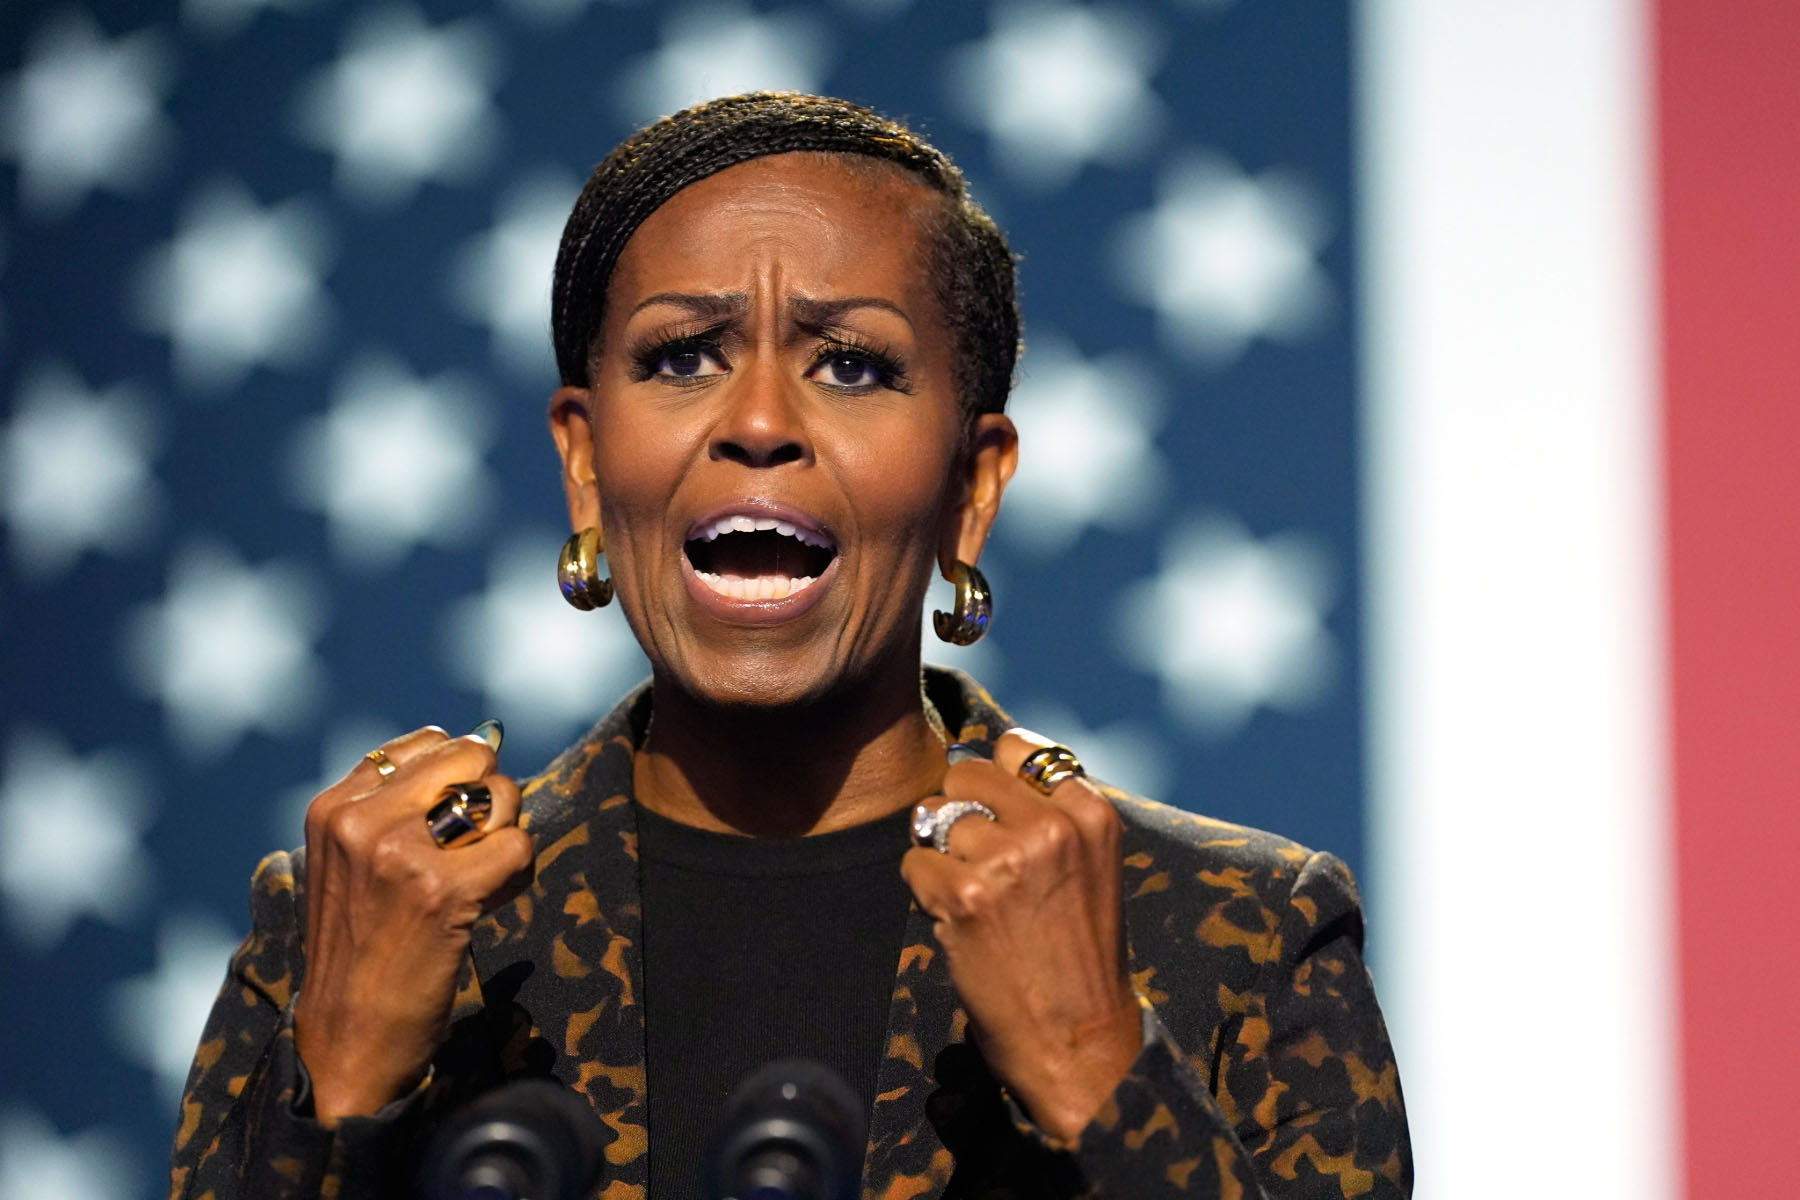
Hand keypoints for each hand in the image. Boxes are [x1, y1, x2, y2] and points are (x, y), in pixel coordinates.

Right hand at [292, 725, 532, 1122]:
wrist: (346, 1039)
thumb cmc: (361, 949)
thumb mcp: (350, 861)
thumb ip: (399, 803)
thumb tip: (485, 739)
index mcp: (334, 806)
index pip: (430, 742)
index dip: (459, 781)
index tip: (447, 828)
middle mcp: (361, 820)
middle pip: (473, 759)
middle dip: (490, 802)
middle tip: (472, 854)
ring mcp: (400, 853)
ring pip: (501, 798)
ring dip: (506, 840)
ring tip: (475, 883)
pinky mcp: (442, 891)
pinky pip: (518, 847)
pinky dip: (518, 875)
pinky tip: (488, 904)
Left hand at [901, 729, 1140, 1142]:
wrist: (1078, 1039)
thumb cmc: (1078, 954)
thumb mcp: (1090, 865)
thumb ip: (1047, 811)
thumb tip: (972, 761)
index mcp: (1091, 814)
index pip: (1017, 747)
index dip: (995, 780)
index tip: (998, 816)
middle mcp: (1052, 827)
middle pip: (966, 773)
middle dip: (959, 812)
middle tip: (976, 863)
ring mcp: (1007, 859)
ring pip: (935, 818)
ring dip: (940, 856)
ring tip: (973, 900)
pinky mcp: (964, 896)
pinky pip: (913, 862)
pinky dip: (922, 892)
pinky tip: (956, 923)